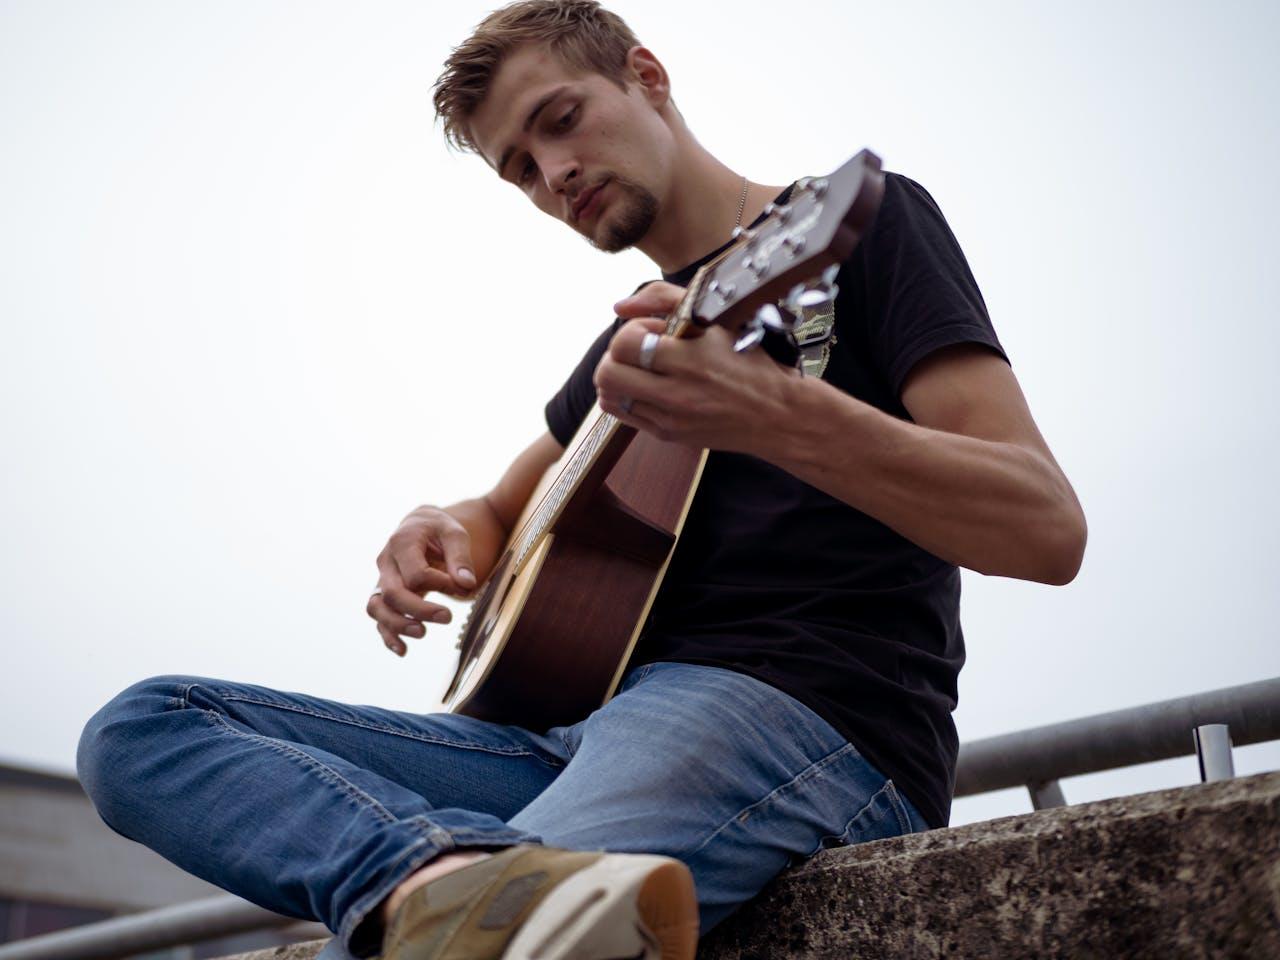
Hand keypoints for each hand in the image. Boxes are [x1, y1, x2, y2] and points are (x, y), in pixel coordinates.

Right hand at [368, 507, 477, 656]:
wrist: (420, 525)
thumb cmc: (439, 530)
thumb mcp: (455, 533)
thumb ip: (461, 557)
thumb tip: (466, 585)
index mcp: (402, 542)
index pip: (416, 574)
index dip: (440, 584)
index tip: (462, 586)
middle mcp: (386, 561)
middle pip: (394, 594)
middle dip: (419, 610)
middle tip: (448, 617)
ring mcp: (381, 578)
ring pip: (378, 607)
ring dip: (398, 624)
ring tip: (423, 633)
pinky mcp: (383, 593)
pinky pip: (378, 616)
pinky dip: (388, 635)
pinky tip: (403, 650)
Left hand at [593, 281, 800, 454]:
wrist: (777, 415)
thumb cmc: (751, 363)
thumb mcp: (717, 318)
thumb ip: (666, 299)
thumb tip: (620, 307)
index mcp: (690, 360)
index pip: (624, 343)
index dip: (631, 330)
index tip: (652, 330)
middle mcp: (676, 393)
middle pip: (608, 373)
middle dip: (616, 354)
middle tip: (639, 350)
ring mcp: (669, 418)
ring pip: (609, 396)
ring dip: (617, 377)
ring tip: (640, 369)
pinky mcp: (668, 435)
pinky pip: (623, 416)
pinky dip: (625, 398)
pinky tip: (646, 388)